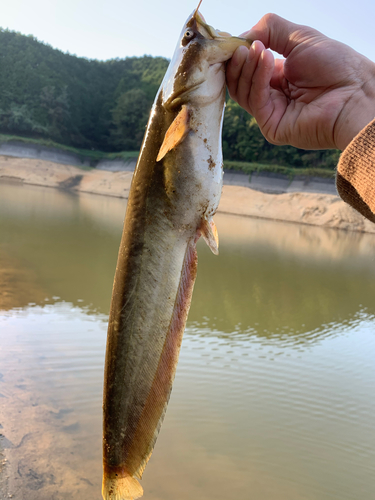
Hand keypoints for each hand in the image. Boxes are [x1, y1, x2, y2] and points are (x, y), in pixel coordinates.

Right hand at [226, 14, 374, 149]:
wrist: (354, 92)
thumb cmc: (335, 66)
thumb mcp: (299, 38)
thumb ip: (270, 30)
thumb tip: (240, 37)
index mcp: (277, 77)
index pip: (245, 68)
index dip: (238, 54)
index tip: (234, 41)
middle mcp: (272, 96)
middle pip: (239, 81)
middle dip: (238, 61)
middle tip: (243, 46)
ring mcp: (270, 113)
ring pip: (242, 92)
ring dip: (247, 68)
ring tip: (257, 50)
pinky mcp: (272, 127)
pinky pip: (255, 101)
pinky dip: (257, 78)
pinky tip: (266, 59)